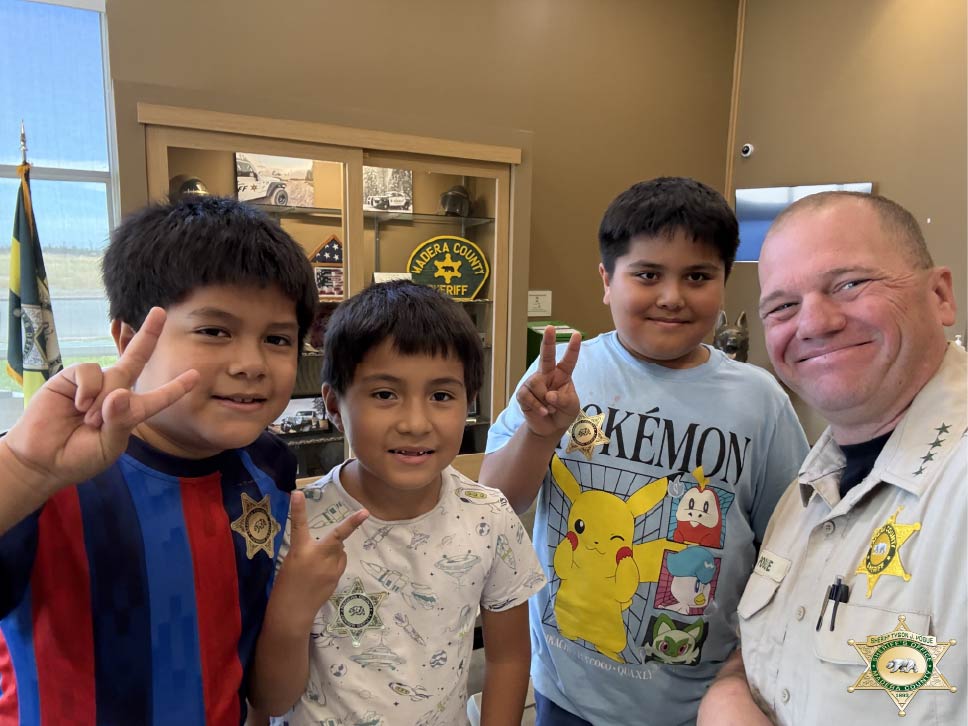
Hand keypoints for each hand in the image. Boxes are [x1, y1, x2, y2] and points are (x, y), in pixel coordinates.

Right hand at [2, 307, 198, 493]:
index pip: (158, 398)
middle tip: (160, 312)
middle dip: (149, 335)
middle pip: (136, 359)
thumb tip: (121, 393)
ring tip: (89, 419)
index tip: (195, 375)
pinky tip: (79, 405)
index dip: (176, 387)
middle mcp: (115, 393)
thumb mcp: (109, 445)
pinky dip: (88, 389)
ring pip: (113, 374)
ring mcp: (94, 384)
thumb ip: (119, 421)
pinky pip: (90, 371)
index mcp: (131, 413)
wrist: (42, 460)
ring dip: (104, 399)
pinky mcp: (71, 378)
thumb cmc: (79, 457)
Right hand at [274, 490, 368, 624]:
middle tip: (364, 512)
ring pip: (340, 551)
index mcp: (299, 550)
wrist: (292, 612)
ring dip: (335, 551)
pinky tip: (322, 575)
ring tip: (319, 564)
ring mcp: (329, 568)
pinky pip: (340, 563)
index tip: (298, 492)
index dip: (297, 509)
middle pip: (338, 536)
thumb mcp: (291, 562)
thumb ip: (309, 550)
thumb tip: (329, 544)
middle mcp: (316, 556)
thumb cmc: (285, 586)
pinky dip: (335, 562)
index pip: (298, 525)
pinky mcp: (336, 578)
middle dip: (352, 524)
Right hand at [517, 326, 580, 438]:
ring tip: (550, 408)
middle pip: (546, 356)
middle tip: (550, 328)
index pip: (569, 360)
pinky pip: (529, 397)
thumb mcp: (571, 407)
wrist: (549, 428)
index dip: (573, 348)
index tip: (577, 334)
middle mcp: (547, 374)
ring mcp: (534, 382)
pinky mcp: (523, 393)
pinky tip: (543, 412)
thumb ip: (564, 399)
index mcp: (563, 374)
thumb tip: (548, 395)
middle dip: (547, 341)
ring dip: (546, 402)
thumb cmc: (563, 412)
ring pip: (538, 386)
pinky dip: (538, 407)